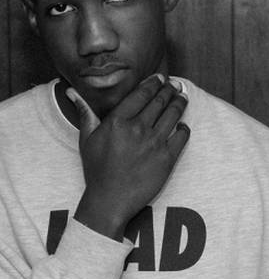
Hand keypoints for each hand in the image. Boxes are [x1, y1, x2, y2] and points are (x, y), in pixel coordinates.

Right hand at [70, 74, 189, 240]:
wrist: (110, 200)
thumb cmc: (96, 170)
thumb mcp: (86, 140)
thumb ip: (86, 114)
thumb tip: (73, 92)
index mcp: (117, 122)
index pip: (140, 94)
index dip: (153, 83)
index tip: (159, 78)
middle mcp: (137, 129)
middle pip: (159, 102)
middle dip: (169, 90)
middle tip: (174, 85)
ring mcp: (154, 143)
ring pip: (173, 115)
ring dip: (179, 103)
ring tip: (182, 97)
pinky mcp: (167, 158)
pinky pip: (182, 136)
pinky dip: (184, 127)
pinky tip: (182, 124)